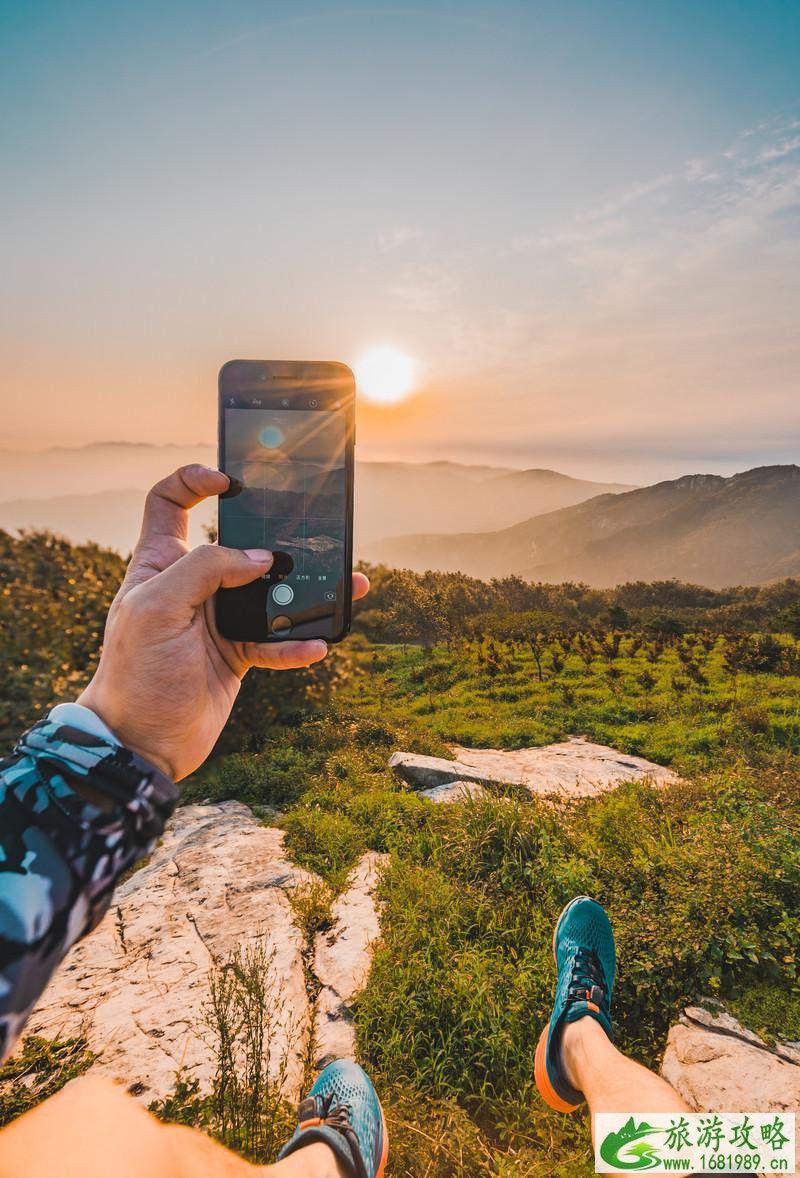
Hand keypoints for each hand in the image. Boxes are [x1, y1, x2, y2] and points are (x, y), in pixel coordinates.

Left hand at [78, 465, 368, 780]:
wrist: (141, 744)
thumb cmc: (134, 675)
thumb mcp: (157, 610)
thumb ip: (205, 571)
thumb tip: (259, 559)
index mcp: (159, 564)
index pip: (169, 503)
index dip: (194, 481)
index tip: (229, 480)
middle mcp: (190, 586)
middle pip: (237, 544)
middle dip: (274, 536)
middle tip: (309, 532)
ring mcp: (216, 620)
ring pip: (269, 592)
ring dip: (306, 591)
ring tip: (346, 584)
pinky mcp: (237, 654)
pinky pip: (277, 640)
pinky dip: (298, 643)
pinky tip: (316, 645)